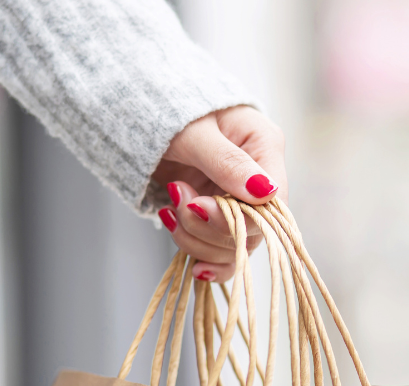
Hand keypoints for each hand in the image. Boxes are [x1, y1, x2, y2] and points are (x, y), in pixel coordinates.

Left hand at [151, 105, 286, 282]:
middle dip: (208, 227)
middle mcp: (257, 180)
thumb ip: (227, 161)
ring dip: (196, 239)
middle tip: (176, 198)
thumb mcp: (194, 130)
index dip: (239, 218)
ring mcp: (238, 201)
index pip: (272, 202)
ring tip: (169, 209)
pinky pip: (219, 252)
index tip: (197, 206)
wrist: (136, 108)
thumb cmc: (166, 106)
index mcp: (264, 147)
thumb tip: (264, 193)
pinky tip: (187, 256)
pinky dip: (200, 254)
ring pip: (234, 246)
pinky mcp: (217, 217)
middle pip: (253, 230)